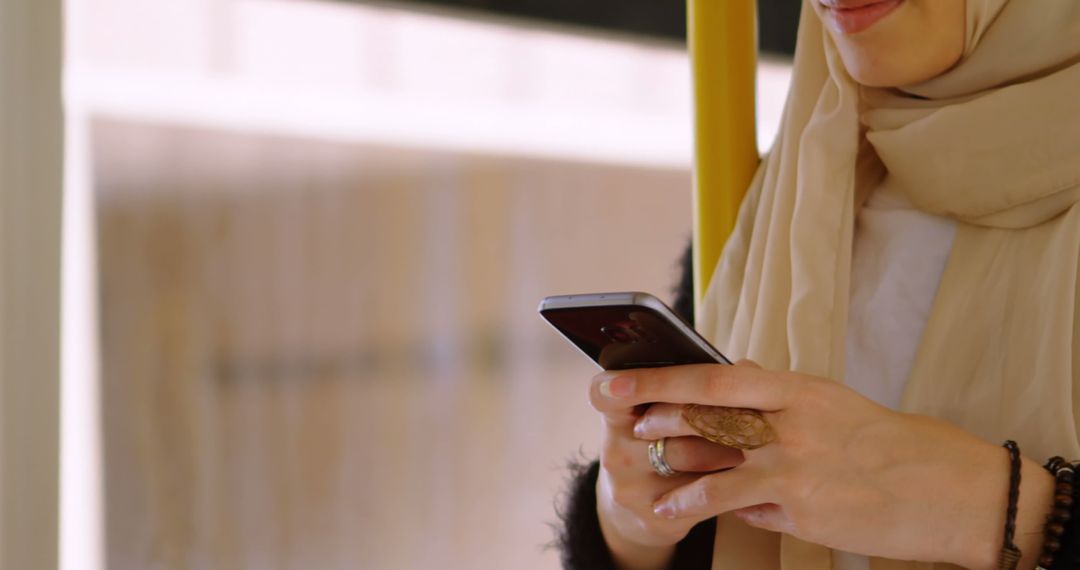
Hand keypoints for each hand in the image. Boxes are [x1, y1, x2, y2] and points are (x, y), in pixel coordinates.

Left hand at [599, 361, 1053, 568]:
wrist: (945, 487)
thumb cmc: (885, 444)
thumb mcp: (832, 405)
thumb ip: (779, 397)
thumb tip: (732, 379)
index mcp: (799, 388)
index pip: (718, 377)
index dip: (665, 376)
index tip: (623, 375)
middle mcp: (793, 419)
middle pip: (708, 411)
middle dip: (657, 409)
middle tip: (617, 408)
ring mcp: (796, 462)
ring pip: (715, 457)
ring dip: (674, 459)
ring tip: (642, 461)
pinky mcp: (801, 504)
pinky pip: (739, 502)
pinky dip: (701, 503)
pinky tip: (673, 508)